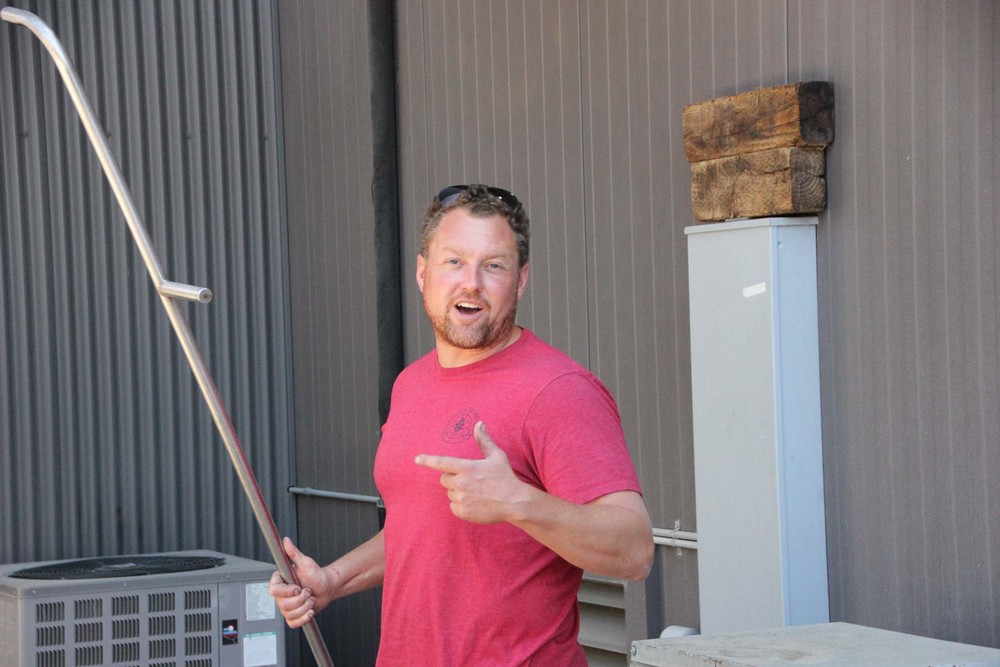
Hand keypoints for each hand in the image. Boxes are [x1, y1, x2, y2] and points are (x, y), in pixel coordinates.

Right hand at [268, 537, 326, 627]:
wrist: (327, 587)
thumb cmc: (316, 574)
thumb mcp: (306, 563)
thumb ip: (294, 553)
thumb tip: (286, 540)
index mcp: (280, 582)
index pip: (273, 590)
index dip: (286, 591)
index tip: (298, 587)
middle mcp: (281, 595)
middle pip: (283, 605)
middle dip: (301, 600)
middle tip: (308, 592)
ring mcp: (286, 607)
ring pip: (289, 614)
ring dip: (305, 607)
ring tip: (310, 599)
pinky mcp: (292, 616)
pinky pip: (293, 623)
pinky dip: (304, 618)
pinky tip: (310, 610)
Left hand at [415, 421, 530, 523]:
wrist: (515, 502)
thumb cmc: (506, 477)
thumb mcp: (497, 456)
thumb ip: (484, 440)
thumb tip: (479, 423)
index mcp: (467, 468)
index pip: (441, 462)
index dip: (427, 460)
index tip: (417, 459)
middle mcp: (461, 483)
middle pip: (444, 479)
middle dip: (452, 478)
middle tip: (469, 479)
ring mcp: (461, 499)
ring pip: (449, 493)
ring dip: (457, 491)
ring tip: (475, 492)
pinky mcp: (463, 512)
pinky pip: (453, 507)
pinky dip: (460, 505)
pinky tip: (474, 502)